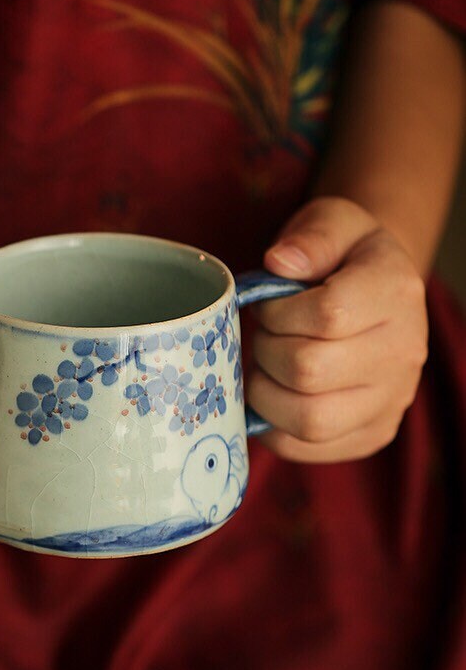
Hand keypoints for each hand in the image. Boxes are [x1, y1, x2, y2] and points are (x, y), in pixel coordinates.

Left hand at [248, 196, 427, 462]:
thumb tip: (279, 263)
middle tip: (265, 334)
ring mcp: (392, 400)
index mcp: (396, 291)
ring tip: (266, 366)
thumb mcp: (333, 222)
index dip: (278, 311)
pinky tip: (273, 394)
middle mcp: (405, 351)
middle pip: (309, 369)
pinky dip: (273, 426)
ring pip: (309, 418)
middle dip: (266, 349)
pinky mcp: (372, 435)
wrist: (378, 292)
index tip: (270, 303)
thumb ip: (310, 236)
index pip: (327, 315)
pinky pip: (307, 448)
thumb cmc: (343, 256)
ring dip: (265, 392)